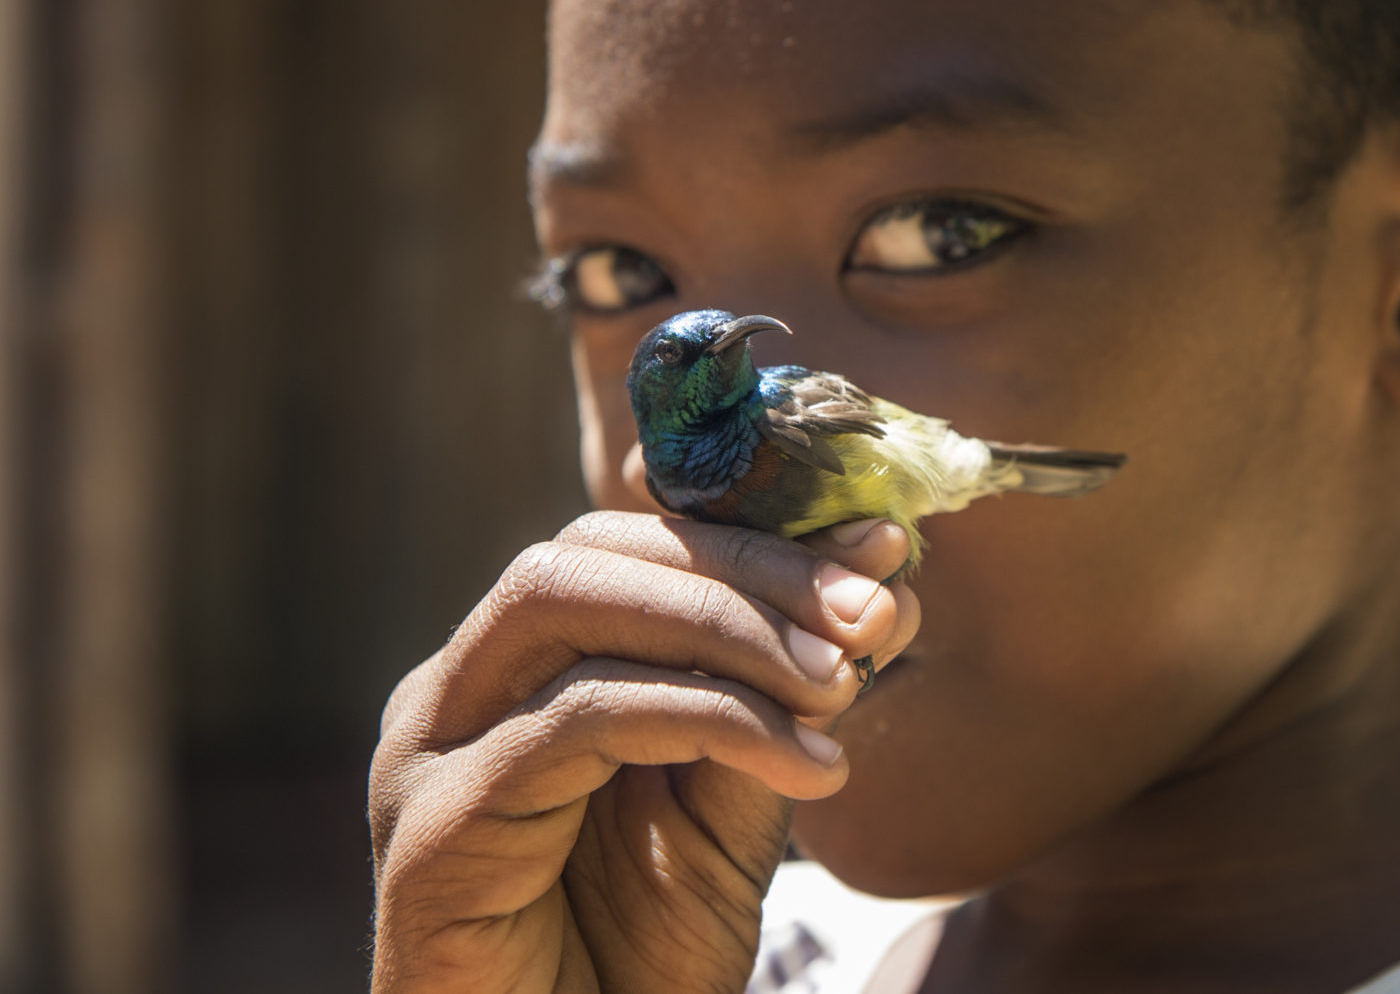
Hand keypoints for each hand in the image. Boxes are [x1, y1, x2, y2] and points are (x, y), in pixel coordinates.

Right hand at [368, 500, 918, 992]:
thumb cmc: (640, 958)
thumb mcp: (732, 804)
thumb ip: (781, 698)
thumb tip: (884, 585)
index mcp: (516, 673)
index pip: (628, 545)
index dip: (757, 535)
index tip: (883, 549)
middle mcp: (455, 693)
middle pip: (592, 550)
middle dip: (748, 569)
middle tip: (871, 616)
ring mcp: (428, 755)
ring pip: (568, 603)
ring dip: (729, 629)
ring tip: (841, 688)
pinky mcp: (433, 831)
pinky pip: (575, 719)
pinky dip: (704, 716)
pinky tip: (803, 762)